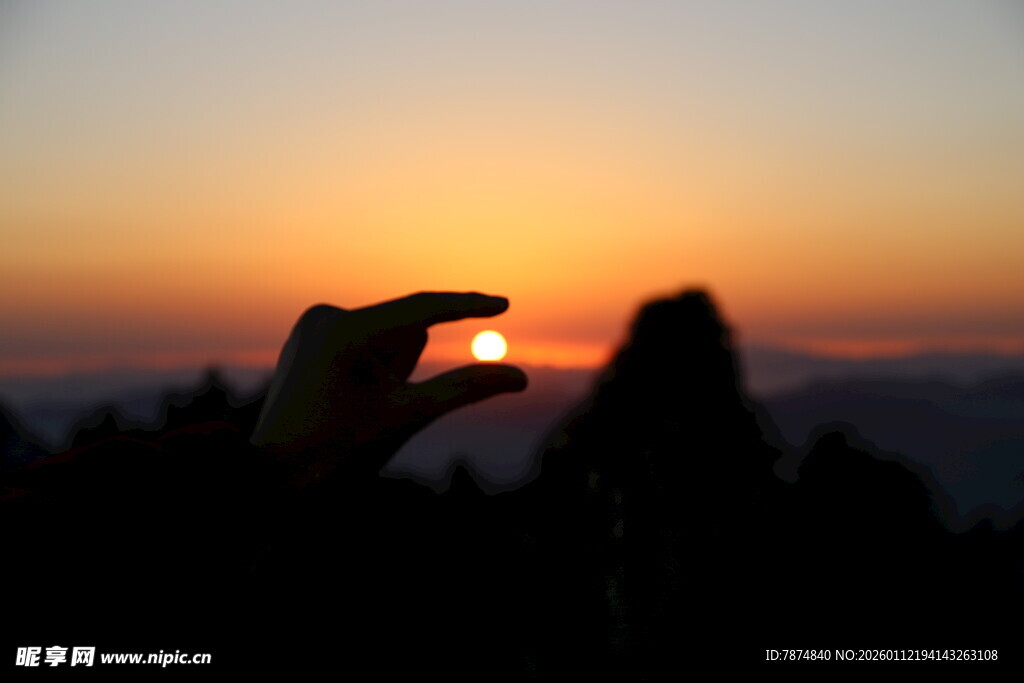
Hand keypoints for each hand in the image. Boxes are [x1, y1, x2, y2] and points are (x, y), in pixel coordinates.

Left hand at [251, 292, 526, 485]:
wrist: (269, 480)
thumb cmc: (336, 453)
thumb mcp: (407, 417)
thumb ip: (465, 389)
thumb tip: (520, 378)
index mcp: (346, 331)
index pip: (422, 310)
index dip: (466, 307)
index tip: (505, 304)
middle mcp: (326, 316)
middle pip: (404, 332)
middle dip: (407, 368)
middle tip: (374, 409)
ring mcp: (314, 324)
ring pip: (386, 338)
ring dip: (391, 368)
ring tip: (356, 408)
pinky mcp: (310, 336)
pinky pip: (364, 342)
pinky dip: (372, 367)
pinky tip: (344, 401)